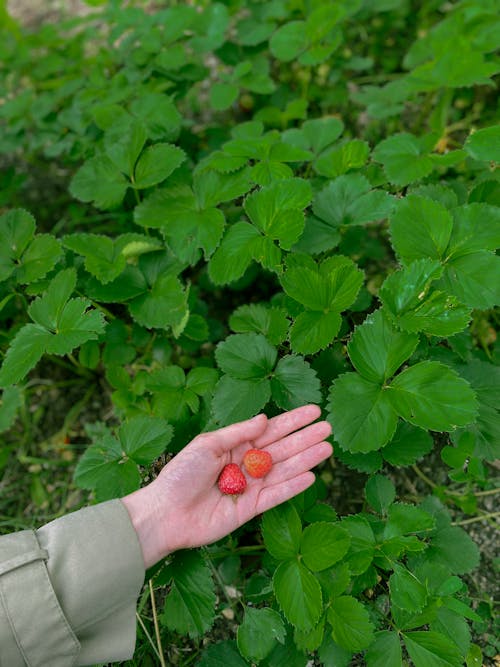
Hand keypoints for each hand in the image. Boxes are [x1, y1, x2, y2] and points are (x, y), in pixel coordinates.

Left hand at [122, 405, 331, 567]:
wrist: (166, 514)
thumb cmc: (181, 474)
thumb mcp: (207, 444)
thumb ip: (238, 433)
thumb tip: (265, 418)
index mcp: (235, 446)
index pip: (269, 430)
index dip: (292, 420)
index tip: (314, 410)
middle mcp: (246, 464)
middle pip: (282, 448)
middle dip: (305, 437)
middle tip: (329, 427)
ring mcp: (251, 487)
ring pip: (284, 470)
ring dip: (306, 459)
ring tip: (327, 448)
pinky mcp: (251, 509)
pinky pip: (277, 495)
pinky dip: (294, 486)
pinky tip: (312, 475)